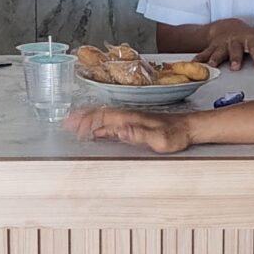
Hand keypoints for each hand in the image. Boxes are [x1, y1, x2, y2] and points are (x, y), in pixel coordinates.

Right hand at [65, 105, 193, 152]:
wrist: (189, 128)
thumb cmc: (176, 134)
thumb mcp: (159, 139)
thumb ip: (138, 134)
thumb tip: (119, 130)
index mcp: (130, 118)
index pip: (102, 117)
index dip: (85, 121)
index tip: (72, 126)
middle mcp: (128, 116)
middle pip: (98, 114)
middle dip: (80, 118)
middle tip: (64, 123)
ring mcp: (130, 119)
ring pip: (102, 117)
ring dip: (87, 120)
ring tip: (72, 125)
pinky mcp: (133, 124)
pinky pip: (110, 123)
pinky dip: (97, 125)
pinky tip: (93, 131)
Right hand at [197, 19, 253, 69]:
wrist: (228, 27)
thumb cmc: (249, 36)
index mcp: (250, 39)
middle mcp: (236, 41)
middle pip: (236, 50)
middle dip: (235, 58)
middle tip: (236, 67)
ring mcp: (223, 44)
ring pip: (219, 51)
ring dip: (215, 58)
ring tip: (211, 65)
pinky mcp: (212, 47)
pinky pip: (204, 53)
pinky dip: (199, 58)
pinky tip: (194, 63)